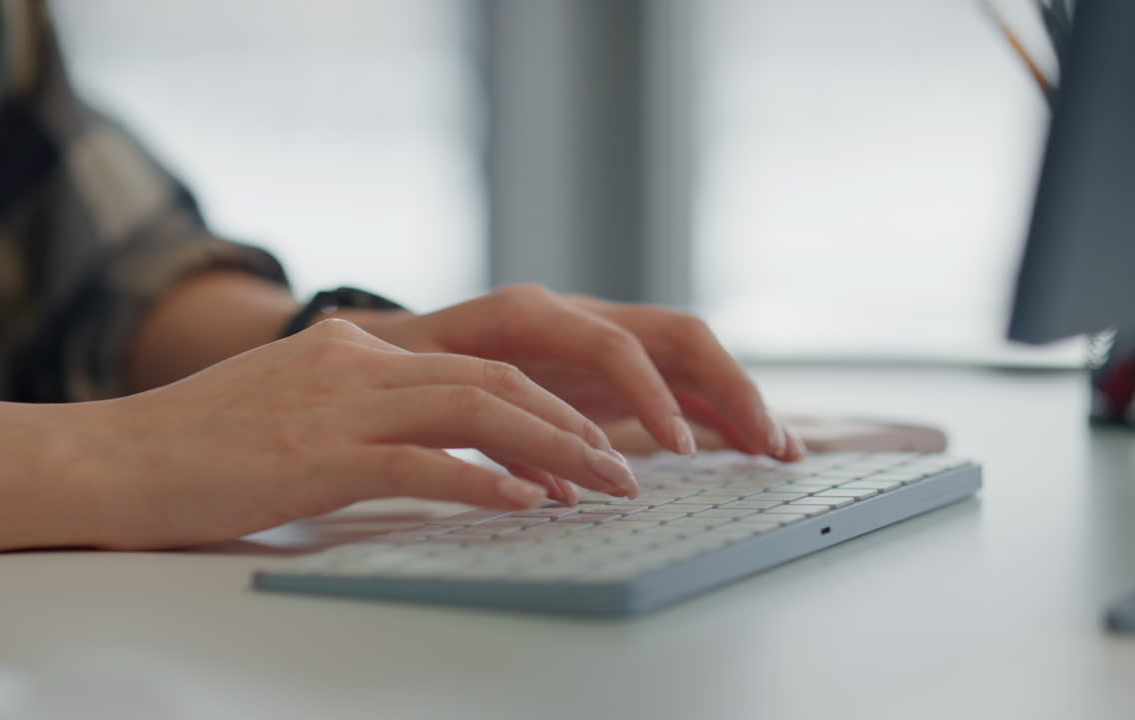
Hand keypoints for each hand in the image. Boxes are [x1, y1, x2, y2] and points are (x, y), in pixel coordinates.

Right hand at [75, 319, 637, 549]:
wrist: (106, 459)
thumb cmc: (193, 447)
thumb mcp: (286, 404)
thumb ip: (357, 408)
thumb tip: (432, 444)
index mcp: (351, 347)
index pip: (473, 365)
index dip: (541, 403)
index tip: (586, 442)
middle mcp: (354, 362)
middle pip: (494, 380)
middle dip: (569, 424)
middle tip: (622, 468)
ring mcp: (336, 405)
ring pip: (475, 411)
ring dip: (551, 450)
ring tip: (603, 487)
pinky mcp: (317, 456)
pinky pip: (424, 464)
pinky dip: (486, 483)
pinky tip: (527, 505)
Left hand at [348, 285, 803, 461]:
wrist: (397, 344)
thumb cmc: (408, 364)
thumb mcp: (431, 385)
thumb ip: (489, 423)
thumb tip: (558, 484)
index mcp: (533, 313)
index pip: (613, 343)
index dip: (649, 392)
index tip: (675, 447)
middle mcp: (578, 316)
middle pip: (675, 336)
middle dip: (728, 386)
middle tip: (766, 443)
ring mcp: (600, 338)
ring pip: (688, 359)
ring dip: (736, 399)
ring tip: (781, 450)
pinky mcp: (608, 368)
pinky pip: (675, 384)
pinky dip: (712, 414)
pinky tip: (749, 448)